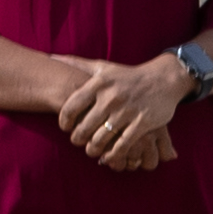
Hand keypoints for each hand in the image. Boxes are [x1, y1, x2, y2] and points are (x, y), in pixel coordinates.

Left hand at [53, 54, 190, 173]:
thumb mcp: (102, 67)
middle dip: (77, 139)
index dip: (64, 122)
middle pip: (84, 128)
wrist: (163, 79)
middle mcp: (111, 97)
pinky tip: (109, 157)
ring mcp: (127, 111)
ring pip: (101, 139)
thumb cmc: (126, 76)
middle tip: (77, 141)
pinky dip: (113, 155)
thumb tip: (49, 56)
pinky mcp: (142, 123)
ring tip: (91, 150)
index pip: (70, 108)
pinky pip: (122, 145)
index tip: (65, 127)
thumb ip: (76, 64)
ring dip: (93, 149)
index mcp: (99, 83)